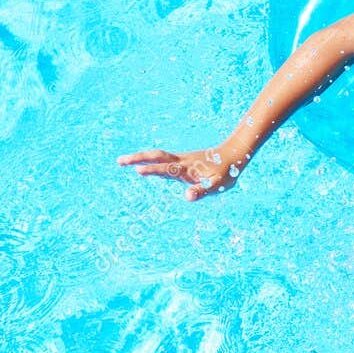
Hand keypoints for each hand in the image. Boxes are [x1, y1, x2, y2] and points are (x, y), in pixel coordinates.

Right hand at [117, 146, 239, 200]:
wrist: (233, 155)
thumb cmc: (227, 172)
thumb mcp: (218, 185)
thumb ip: (202, 190)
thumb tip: (187, 197)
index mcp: (188, 168)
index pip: (167, 168)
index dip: (153, 170)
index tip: (138, 170)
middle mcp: (181, 162)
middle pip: (156, 157)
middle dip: (138, 158)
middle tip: (119, 161)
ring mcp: (181, 161)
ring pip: (158, 157)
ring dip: (141, 159)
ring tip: (122, 162)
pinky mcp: (182, 163)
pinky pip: (163, 162)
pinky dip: (150, 162)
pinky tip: (143, 167)